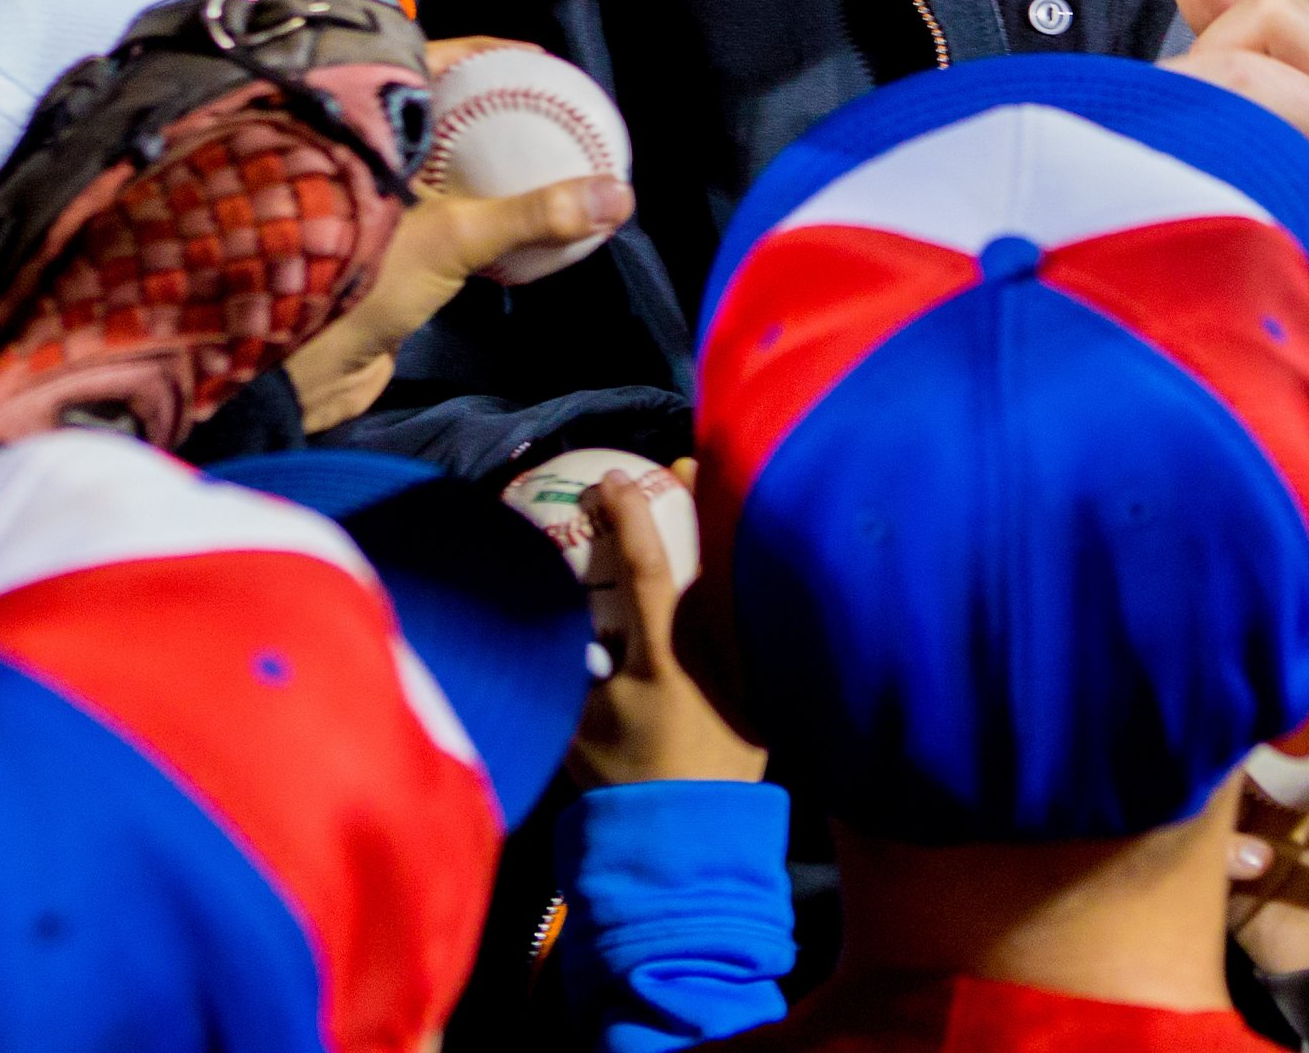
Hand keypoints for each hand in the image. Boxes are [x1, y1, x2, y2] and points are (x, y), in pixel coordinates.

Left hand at [280, 38, 634, 427]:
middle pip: (442, 114)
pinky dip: (487, 206)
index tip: (533, 56)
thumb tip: (620, 196)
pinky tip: (525, 216)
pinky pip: (450, 211)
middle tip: (551, 103)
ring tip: (548, 154)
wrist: (306, 370)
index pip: (425, 65)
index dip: (478, 52)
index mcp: (369, 135)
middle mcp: (369, 160)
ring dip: (492, 160)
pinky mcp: (392, 249)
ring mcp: (380, 206)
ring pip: (445, 166)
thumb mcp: (457, 239)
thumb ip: (535, 214)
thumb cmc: (362, 283)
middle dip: (494, 104)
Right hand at [566, 460, 766, 786]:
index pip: (644, 564)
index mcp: (664, 650)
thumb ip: (565, 665)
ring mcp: (747, 668)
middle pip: (711, 555)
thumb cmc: (625, 781)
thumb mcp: (577, 721)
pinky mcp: (765, 691)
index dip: (626, 514)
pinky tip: (728, 574)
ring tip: (708, 503)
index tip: (611, 478)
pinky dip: (737, 588)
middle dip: (697, 503)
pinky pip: (750, 622)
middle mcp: (715, 648)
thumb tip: (543, 618)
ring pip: (736, 585)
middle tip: (681, 464)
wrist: (686, 843)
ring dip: (718, 541)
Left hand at [1164, 0, 1308, 308]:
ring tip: (1189, 193)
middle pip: (1239, 56)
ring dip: (1178, 139)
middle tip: (1188, 159)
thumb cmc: (1294, 236)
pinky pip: (1222, 171)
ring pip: (1225, 104)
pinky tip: (1194, 224)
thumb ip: (1239, 38)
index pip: (1273, 10)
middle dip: (1187, 95)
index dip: (1214, 45)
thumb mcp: (1282, 121)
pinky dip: (1186, 185)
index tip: (1202, 94)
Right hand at [1230, 698, 1308, 970]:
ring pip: (1225, 793)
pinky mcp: (1239, 886)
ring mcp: (1266, 840)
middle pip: (1263, 751)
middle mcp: (1302, 802)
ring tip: (1241, 778)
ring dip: (1225, 782)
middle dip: (1255, 733)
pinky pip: (1210, 855)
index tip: (1301, 667)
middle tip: (1253, 715)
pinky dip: (1221, 848)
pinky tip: (1258, 857)